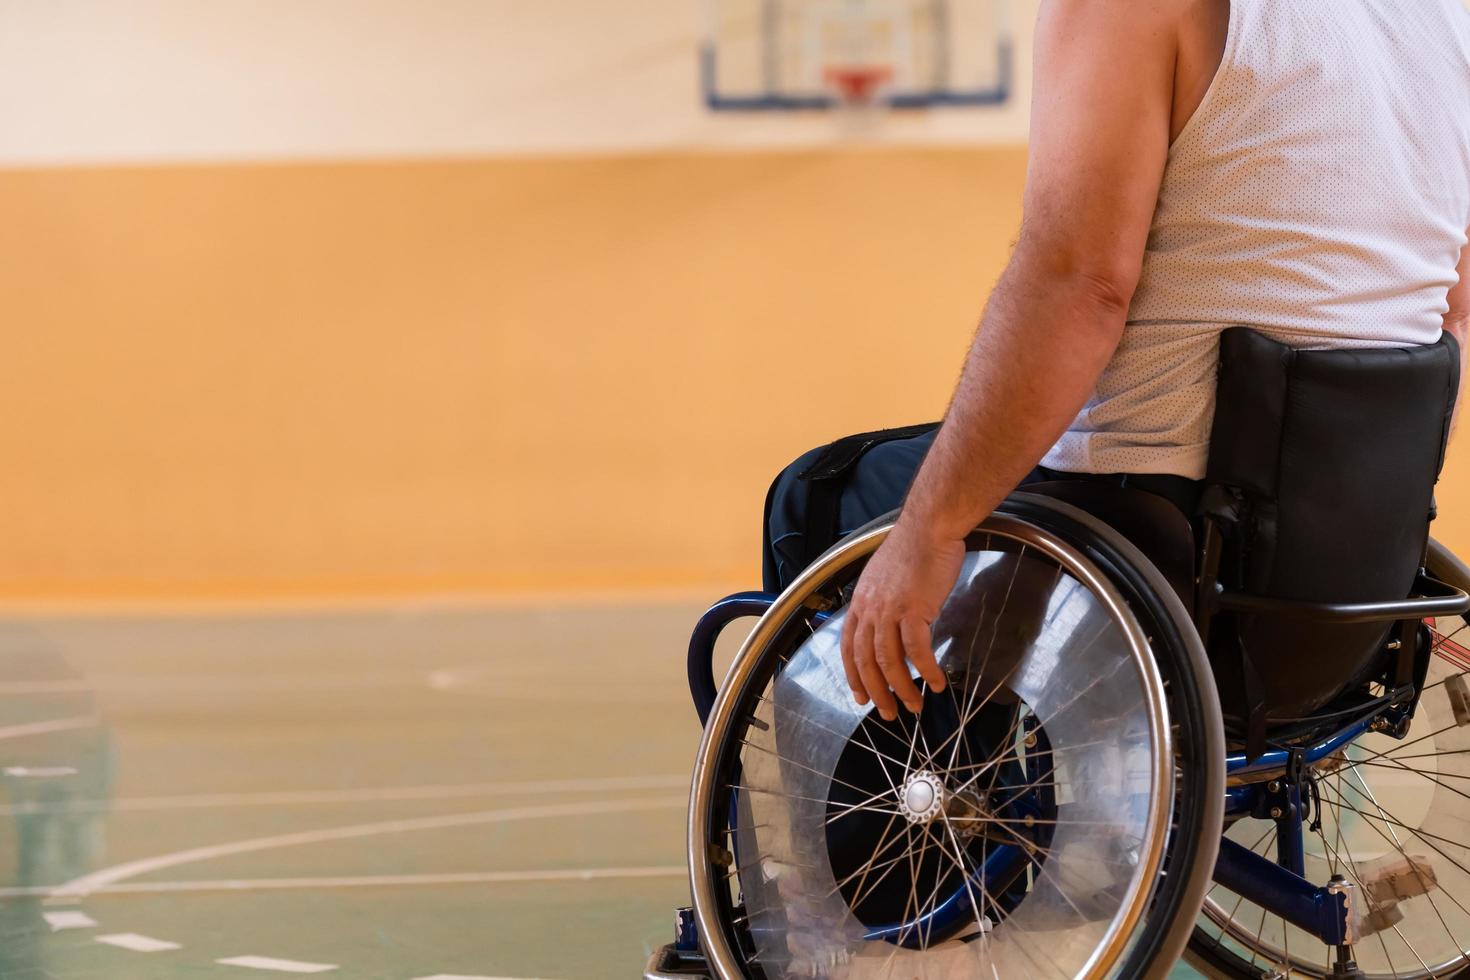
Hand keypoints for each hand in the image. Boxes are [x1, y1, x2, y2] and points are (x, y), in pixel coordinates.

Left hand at [840, 518, 964, 719]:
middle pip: (866, 661)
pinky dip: (926, 670)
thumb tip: (887, 626)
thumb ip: (880, 603)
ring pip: (890, 661)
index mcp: (860, 602)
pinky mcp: (914, 609)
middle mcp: (869, 609)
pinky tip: (936, 683)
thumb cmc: (912, 549)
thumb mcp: (882, 577)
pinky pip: (917, 650)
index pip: (849, 647)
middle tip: (889, 713)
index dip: (853, 675)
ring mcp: (890, 610)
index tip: (861, 696)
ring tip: (915, 705)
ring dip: (903, 688)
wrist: (928, 528)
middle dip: (877, 692)